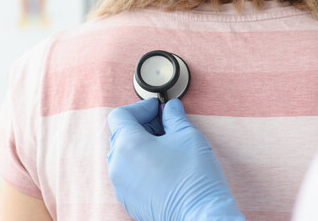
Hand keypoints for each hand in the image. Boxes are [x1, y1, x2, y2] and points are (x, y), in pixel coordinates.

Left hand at [106, 98, 244, 220]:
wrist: (199, 215)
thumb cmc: (194, 177)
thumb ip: (174, 117)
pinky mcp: (128, 200)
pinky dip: (141, 165)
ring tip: (167, 147)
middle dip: (142, 125)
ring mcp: (121, 185)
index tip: (157, 108)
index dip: (140, 107)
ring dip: (141, 146)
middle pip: (121, 134)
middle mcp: (117, 165)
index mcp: (127, 145)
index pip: (120, 115)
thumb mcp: (187, 136)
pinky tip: (164, 167)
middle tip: (166, 124)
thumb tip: (170, 108)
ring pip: (124, 156)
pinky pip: (129, 174)